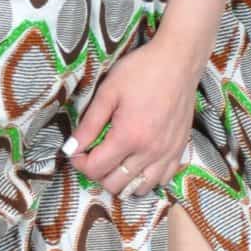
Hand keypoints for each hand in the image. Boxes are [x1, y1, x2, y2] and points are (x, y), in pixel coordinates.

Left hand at [62, 32, 199, 197]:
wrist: (179, 61)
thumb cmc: (141, 71)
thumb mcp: (108, 92)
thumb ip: (89, 124)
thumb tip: (71, 148)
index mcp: (128, 136)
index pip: (96, 169)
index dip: (80, 163)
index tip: (77, 151)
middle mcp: (149, 151)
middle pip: (115, 184)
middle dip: (98, 173)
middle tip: (95, 154)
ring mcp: (167, 153)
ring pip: (139, 188)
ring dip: (123, 179)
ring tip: (116, 161)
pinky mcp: (180, 150)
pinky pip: (162, 180)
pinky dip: (147, 178)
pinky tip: (139, 162)